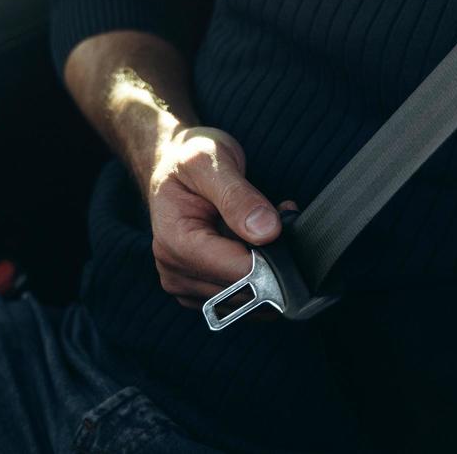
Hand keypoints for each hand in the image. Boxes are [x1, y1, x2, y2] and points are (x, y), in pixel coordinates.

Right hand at [145, 126, 295, 309]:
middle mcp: (175, 271)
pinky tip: (258, 241)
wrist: (173, 166)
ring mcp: (186, 285)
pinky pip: (242, 295)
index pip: (235, 272)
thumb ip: (237, 196)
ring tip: (266, 223)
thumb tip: (266, 232)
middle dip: (271, 258)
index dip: (270, 257)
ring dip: (267, 265)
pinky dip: (259, 272)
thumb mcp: (210, 161)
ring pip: (248, 297)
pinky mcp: (201, 291)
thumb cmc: (188, 160)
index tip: (283, 225)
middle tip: (278, 216)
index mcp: (174, 242)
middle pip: (244, 289)